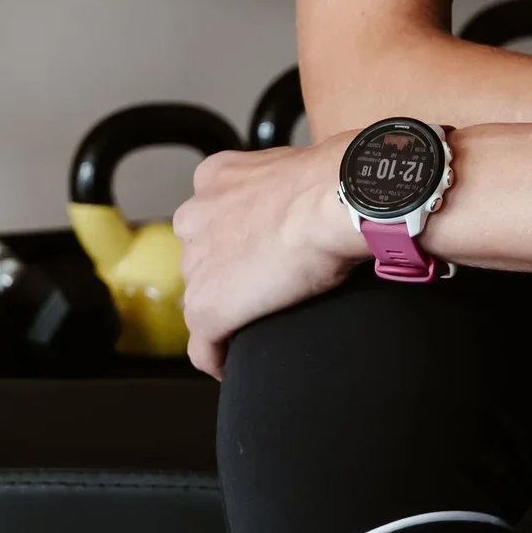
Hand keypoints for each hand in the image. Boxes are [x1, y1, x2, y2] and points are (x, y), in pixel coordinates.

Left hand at [171, 133, 365, 379]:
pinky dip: (219, 359)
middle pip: (202, 259)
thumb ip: (280, 187)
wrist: (335, 200)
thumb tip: (305, 202)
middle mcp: (196, 217)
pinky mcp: (208, 308)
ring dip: (229, 311)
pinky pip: (203, 347)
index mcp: (216, 177)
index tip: (256, 254)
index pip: (211, 220)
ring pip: (204, 299)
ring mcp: (198, 265)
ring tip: (262, 319)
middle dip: (228, 273)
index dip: (235, 240)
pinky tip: (236, 364)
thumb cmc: (332, 181)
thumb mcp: (294, 168)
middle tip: (268, 283)